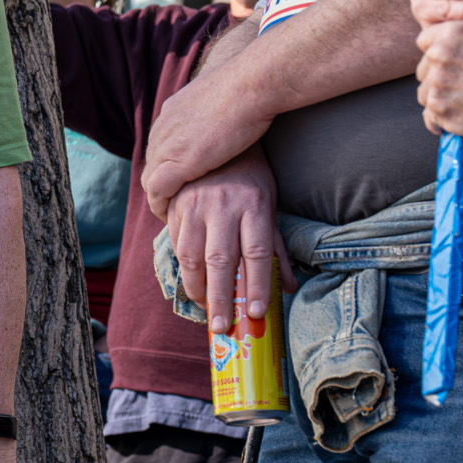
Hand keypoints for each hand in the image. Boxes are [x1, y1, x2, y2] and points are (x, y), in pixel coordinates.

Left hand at [141, 67, 275, 219]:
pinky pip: (156, 191)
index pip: (160, 144)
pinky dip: (160, 205)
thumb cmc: (250, 88)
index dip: (168, 164)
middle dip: (161, 182)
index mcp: (173, 110)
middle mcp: (163, 127)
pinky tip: (170, 216)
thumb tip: (229, 117)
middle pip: (152, 162)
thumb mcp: (223, 97)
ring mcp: (167, 144)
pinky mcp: (176, 162)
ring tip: (172, 213)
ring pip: (150, 178)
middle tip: (174, 200)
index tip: (181, 179)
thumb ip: (214, 111)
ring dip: (159, 197)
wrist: (250, 85)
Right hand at [166, 150, 295, 335]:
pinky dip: (183, 266)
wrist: (215, 135)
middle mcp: (223, 205)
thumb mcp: (270, 206)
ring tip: (206, 307)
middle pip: (220, 260)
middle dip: (221, 298)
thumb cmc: (250, 177)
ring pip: (190, 255)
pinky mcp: (175, 204)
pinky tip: (192, 280)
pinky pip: (176, 242)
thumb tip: (287, 287)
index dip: (256, 285)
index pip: (256, 253)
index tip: (256, 313)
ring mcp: (195, 204)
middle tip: (222, 327)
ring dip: (197, 287)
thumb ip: (275, 248)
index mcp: (253, 205)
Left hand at [416, 20, 462, 139]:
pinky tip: (454, 118)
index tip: (446, 64)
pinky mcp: (440, 109)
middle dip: (436, 78)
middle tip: (459, 87)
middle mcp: (439, 55)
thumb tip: (444, 42)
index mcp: (450, 33)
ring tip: (461, 103)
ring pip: (424, 94)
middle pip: (422, 70)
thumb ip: (461, 38)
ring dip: (438, 99)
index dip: (435, 53)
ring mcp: (437, 84)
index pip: (423, 42)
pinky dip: (439, 120)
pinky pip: (429, 116)